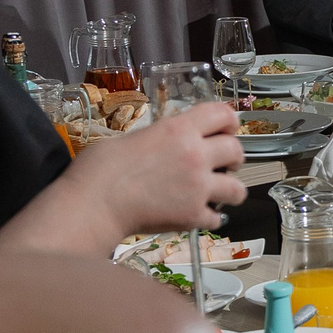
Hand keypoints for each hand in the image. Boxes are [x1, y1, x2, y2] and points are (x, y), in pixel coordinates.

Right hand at [74, 99, 247, 233]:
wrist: (94, 203)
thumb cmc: (100, 168)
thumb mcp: (134, 137)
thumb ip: (161, 139)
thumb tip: (167, 145)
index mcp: (179, 130)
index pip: (223, 114)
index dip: (229, 122)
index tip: (227, 130)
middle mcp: (195, 155)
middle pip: (236, 150)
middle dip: (233, 157)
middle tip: (223, 164)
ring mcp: (198, 187)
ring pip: (238, 189)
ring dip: (231, 190)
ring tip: (219, 193)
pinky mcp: (192, 215)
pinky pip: (217, 218)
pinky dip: (209, 218)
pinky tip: (197, 215)